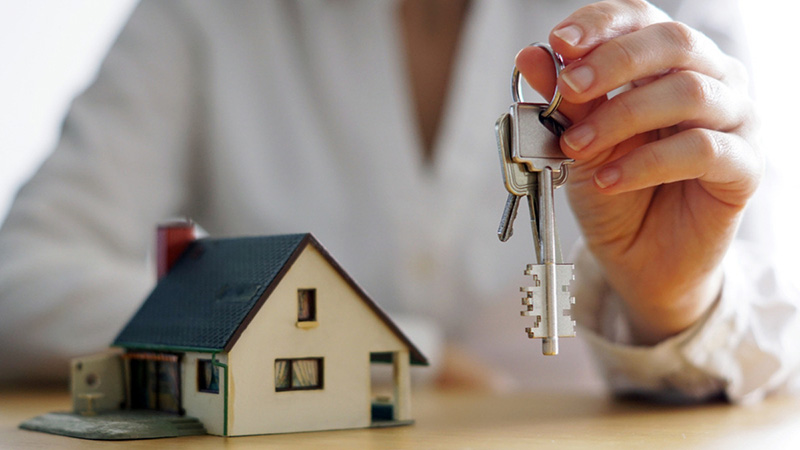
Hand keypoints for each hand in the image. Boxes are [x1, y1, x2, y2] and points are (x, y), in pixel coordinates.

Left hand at [515, 0, 761, 343]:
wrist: (639, 256)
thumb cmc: (614, 190)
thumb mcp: (578, 141)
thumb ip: (564, 100)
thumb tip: (531, 56)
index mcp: (667, 62)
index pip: (641, 18)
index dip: (601, 24)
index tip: (560, 42)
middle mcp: (711, 79)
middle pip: (674, 42)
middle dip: (612, 62)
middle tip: (568, 88)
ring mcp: (736, 120)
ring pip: (690, 93)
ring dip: (621, 117)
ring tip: (578, 146)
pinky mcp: (745, 167)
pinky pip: (702, 150)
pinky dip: (647, 163)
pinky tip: (609, 180)